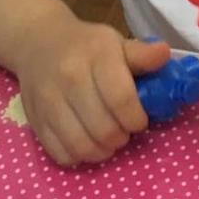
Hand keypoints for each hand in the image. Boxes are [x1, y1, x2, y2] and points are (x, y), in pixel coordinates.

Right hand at [15, 16, 170, 164]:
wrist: (39, 43)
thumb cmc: (86, 46)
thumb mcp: (115, 42)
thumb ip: (141, 54)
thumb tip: (164, 55)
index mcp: (96, 56)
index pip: (121, 99)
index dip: (136, 118)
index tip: (140, 120)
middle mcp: (69, 78)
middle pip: (103, 128)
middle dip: (121, 137)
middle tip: (124, 131)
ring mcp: (48, 101)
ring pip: (81, 146)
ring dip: (102, 151)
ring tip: (108, 141)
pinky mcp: (35, 120)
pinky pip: (60, 154)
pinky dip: (78, 156)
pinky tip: (86, 143)